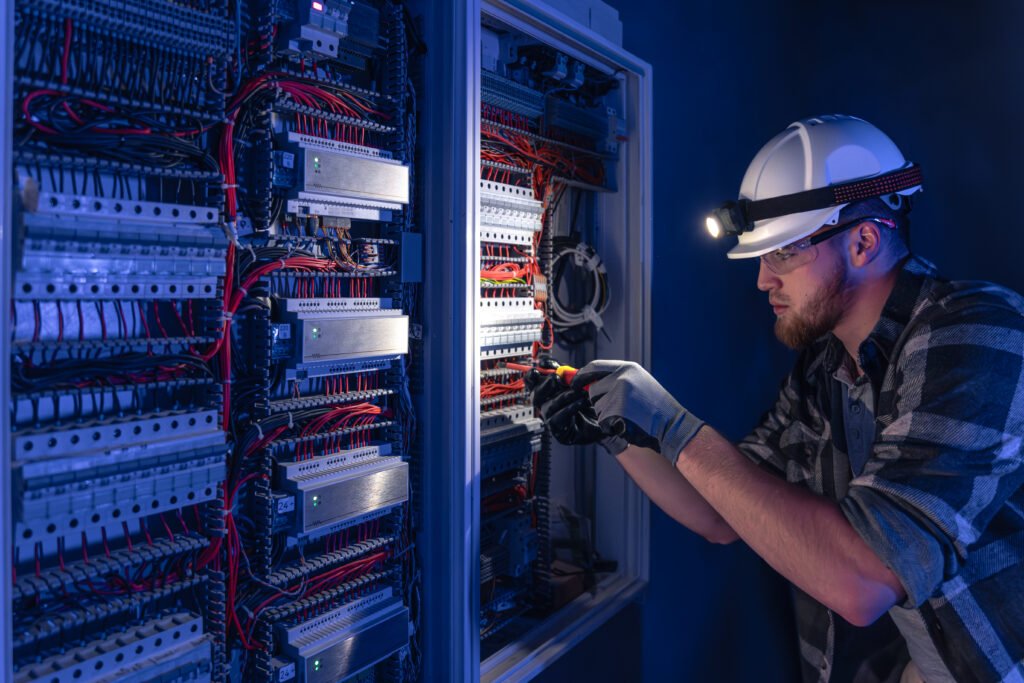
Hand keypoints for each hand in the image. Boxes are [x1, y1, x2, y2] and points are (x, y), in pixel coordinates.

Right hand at [528, 372, 614, 447]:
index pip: (533, 382)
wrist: (609, 420)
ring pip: (547, 407)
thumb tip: (559, 368)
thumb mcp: (583, 383)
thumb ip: (570, 375)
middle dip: (544, 386)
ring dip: (563, 397)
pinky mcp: (559, 431)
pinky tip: (579, 403)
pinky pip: (556, 419)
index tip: (540, 368)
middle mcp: (548, 405)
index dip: (533, 375)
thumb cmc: (595, 401)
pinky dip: (568, 409)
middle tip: (556, 379)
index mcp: (551, 391)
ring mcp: (552, 419)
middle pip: (535, 395)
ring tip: (579, 392)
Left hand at [572, 360, 703, 461]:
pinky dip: (610, 425)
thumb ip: (617, 379)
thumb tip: (590, 381)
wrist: (672, 425)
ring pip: (597, 406)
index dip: (582, 375)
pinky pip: (602, 419)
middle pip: (592, 389)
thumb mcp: (639, 383)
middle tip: (617, 408)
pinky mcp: (616, 410)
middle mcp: (621, 378)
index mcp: (627, 368)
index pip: (595, 366)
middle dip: (598, 401)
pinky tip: (627, 423)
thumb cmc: (656, 408)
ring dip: (606, 414)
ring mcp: (618, 394)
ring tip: (627, 415)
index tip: (574, 382)